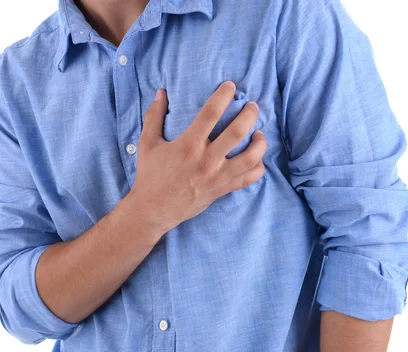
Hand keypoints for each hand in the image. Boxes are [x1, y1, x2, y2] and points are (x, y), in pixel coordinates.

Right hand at [128, 81, 266, 233]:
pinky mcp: (222, 190)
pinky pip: (248, 179)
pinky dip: (258, 168)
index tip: (231, 86)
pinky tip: (256, 158)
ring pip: (250, 157)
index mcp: (188, 144)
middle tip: (253, 106)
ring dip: (260, 142)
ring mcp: (217, 176)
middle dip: (250, 114)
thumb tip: (161, 92)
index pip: (211, 113)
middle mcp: (206, 159)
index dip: (224, 95)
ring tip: (259, 133)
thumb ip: (154, 116)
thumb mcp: (147, 144)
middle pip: (237, 131)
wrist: (153, 210)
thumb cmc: (150, 175)